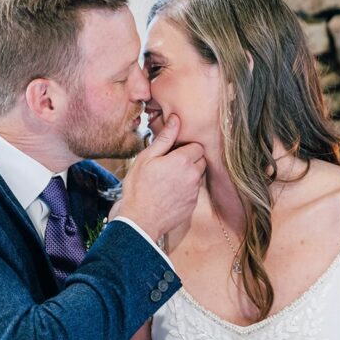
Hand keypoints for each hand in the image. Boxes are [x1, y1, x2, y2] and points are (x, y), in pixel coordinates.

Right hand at [111, 114, 204, 240]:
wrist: (139, 220)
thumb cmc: (138, 187)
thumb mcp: (147, 158)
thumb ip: (165, 138)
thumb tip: (175, 119)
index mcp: (183, 160)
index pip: (197, 146)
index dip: (184, 148)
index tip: (172, 153)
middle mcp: (194, 175)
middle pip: (200, 160)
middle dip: (189, 160)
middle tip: (170, 165)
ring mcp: (194, 191)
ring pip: (198, 175)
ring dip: (188, 174)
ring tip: (168, 179)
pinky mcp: (193, 204)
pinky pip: (194, 190)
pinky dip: (186, 189)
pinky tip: (170, 192)